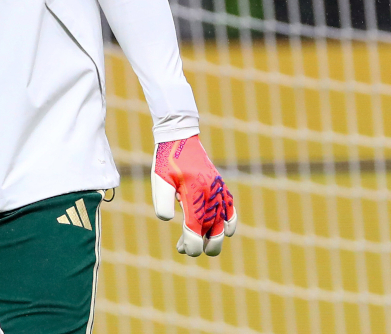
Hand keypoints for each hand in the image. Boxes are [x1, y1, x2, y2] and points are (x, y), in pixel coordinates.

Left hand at [151, 135, 237, 256]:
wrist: (180, 138)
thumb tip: (168, 220)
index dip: (191, 243)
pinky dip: (229, 223)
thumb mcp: (159, 180)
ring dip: (212, 237)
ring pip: (222, 223)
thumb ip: (162, 201)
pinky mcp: (221, 187)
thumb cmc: (167, 161)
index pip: (195, 227)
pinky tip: (223, 231)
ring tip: (198, 244)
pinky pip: (231, 210)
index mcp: (194, 194)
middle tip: (186, 250)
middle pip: (213, 230)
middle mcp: (210, 194)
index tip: (184, 250)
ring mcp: (218, 191)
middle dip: (204, 246)